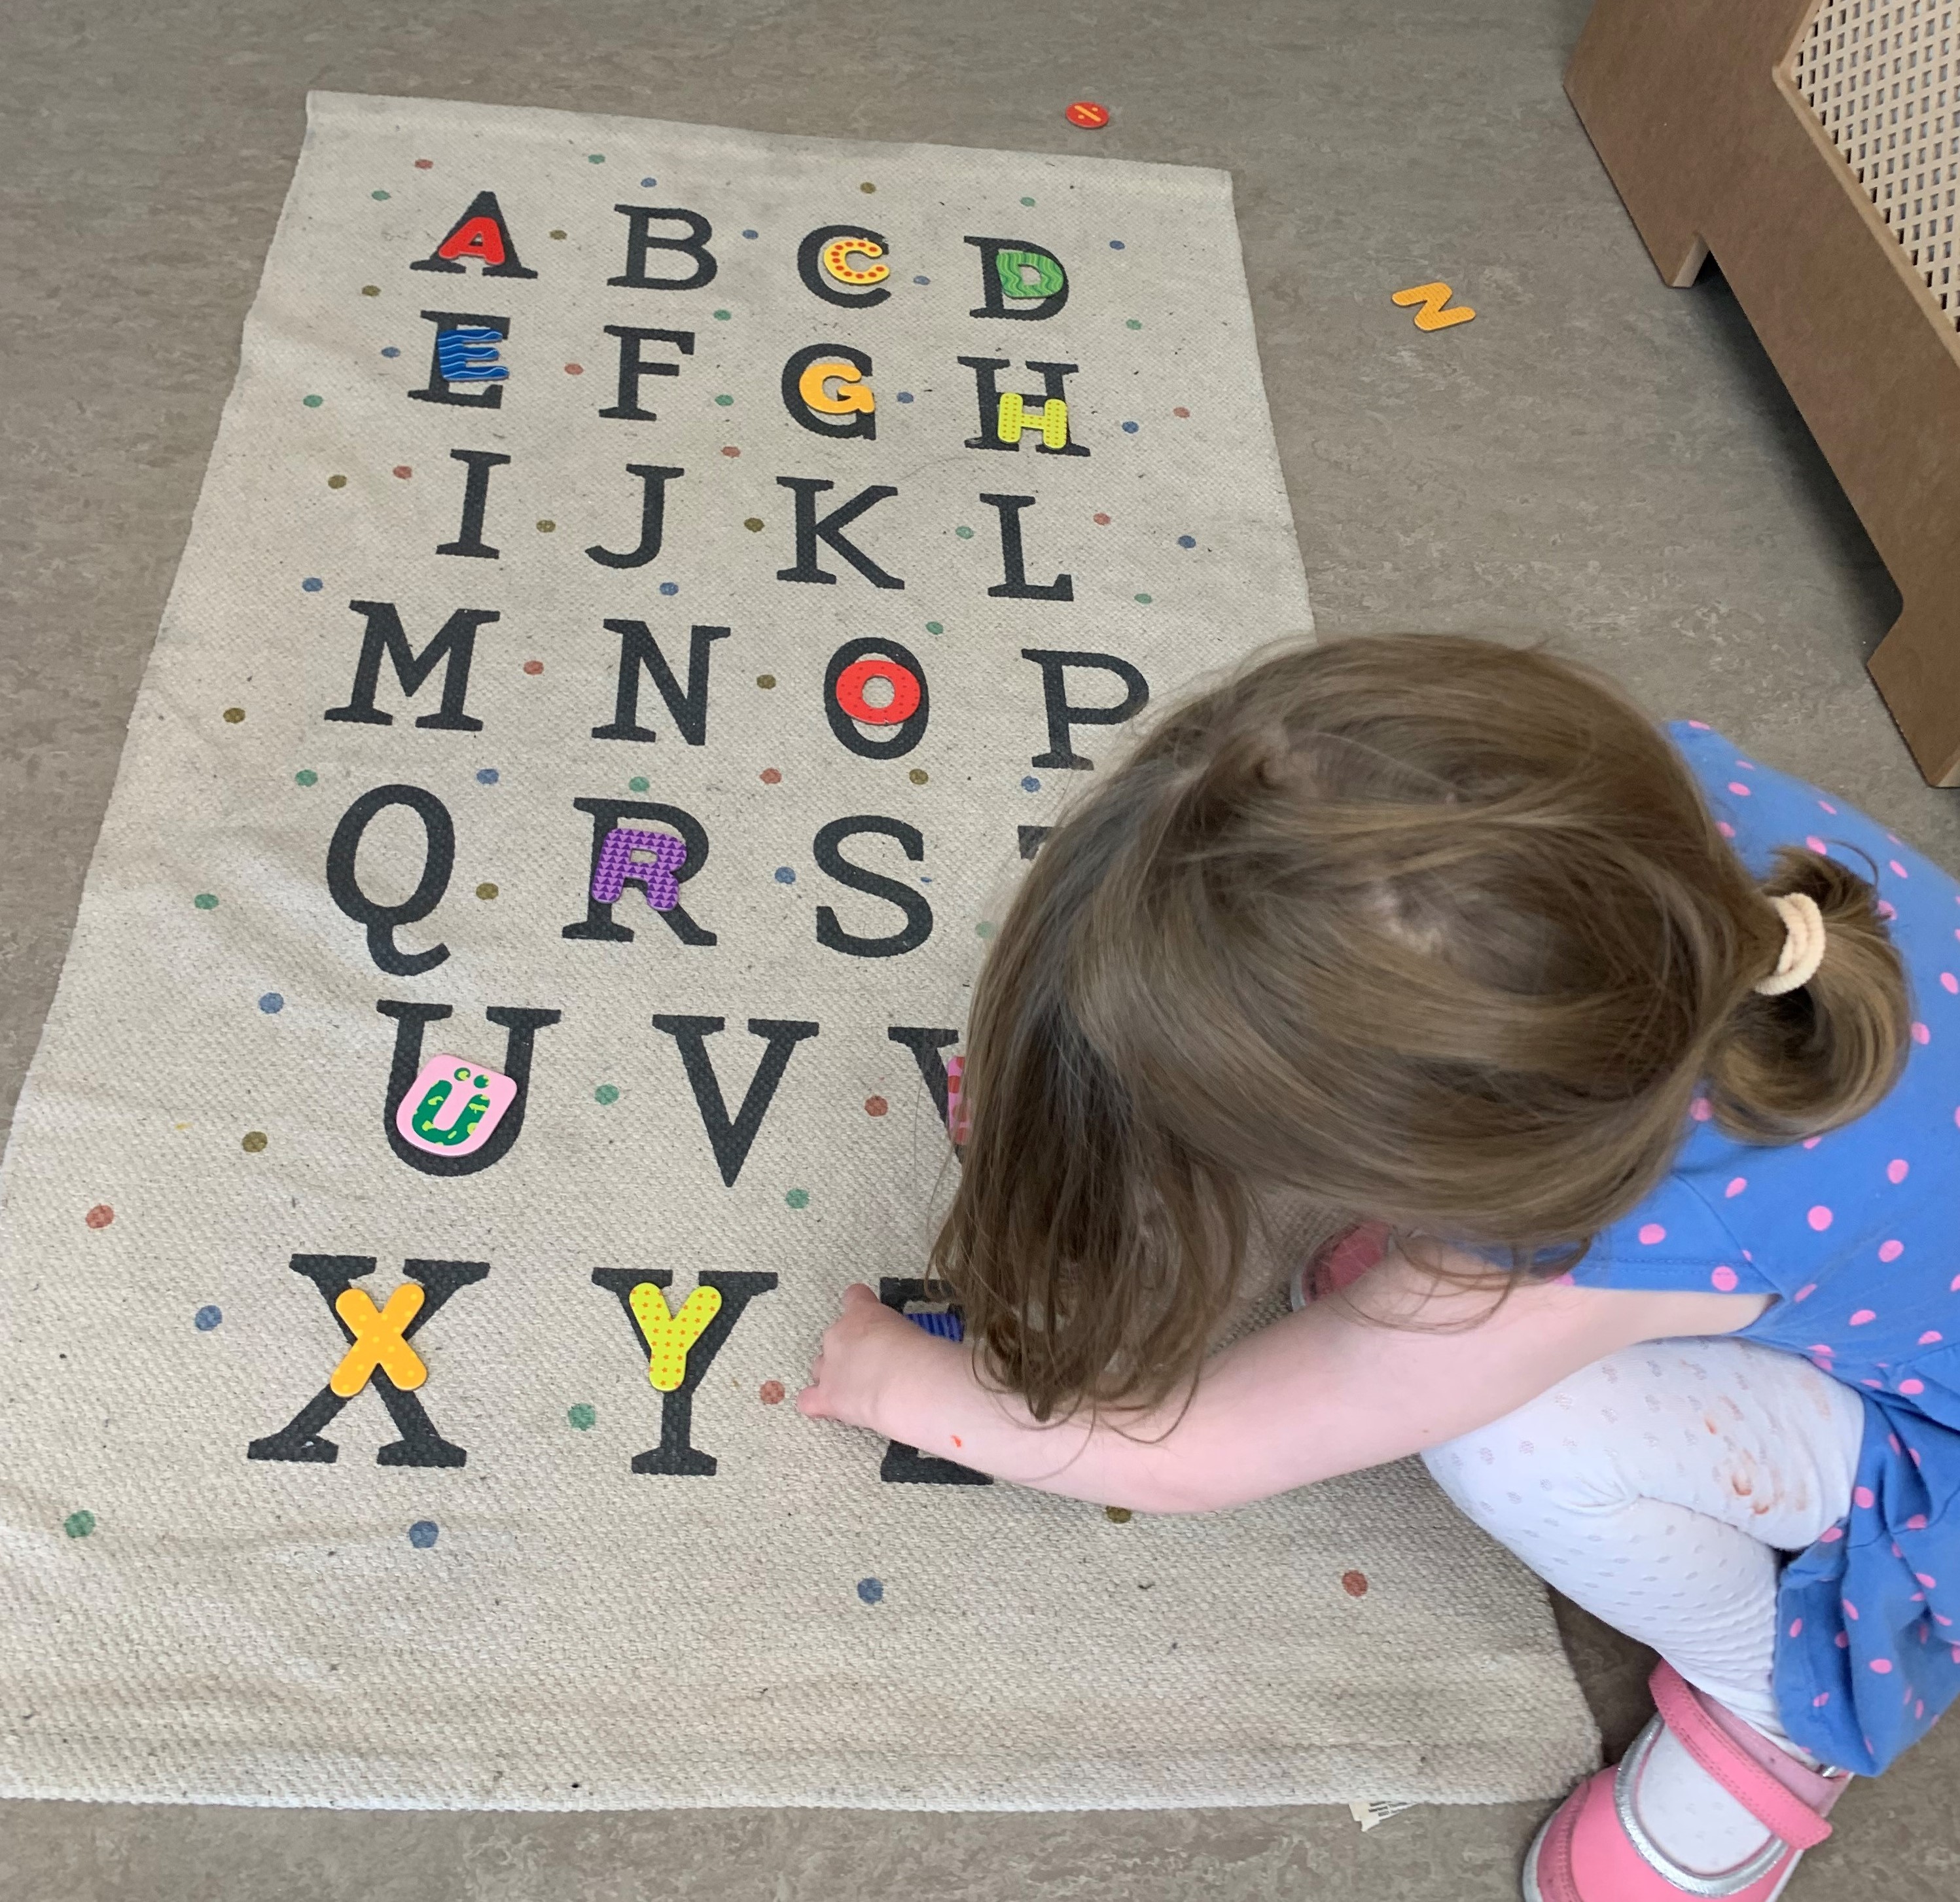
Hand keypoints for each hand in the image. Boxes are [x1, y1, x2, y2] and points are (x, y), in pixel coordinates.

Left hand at [797, 1282, 923, 1432]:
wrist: (905, 1381)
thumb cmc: (918, 1353)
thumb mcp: (912, 1332)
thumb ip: (898, 1337)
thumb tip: (904, 1354)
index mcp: (862, 1312)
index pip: (854, 1296)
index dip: (861, 1306)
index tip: (872, 1320)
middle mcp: (838, 1335)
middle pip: (834, 1338)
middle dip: (849, 1351)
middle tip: (874, 1366)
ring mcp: (828, 1366)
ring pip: (820, 1368)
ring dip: (834, 1376)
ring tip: (855, 1390)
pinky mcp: (826, 1396)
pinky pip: (808, 1401)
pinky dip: (816, 1404)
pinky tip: (828, 1409)